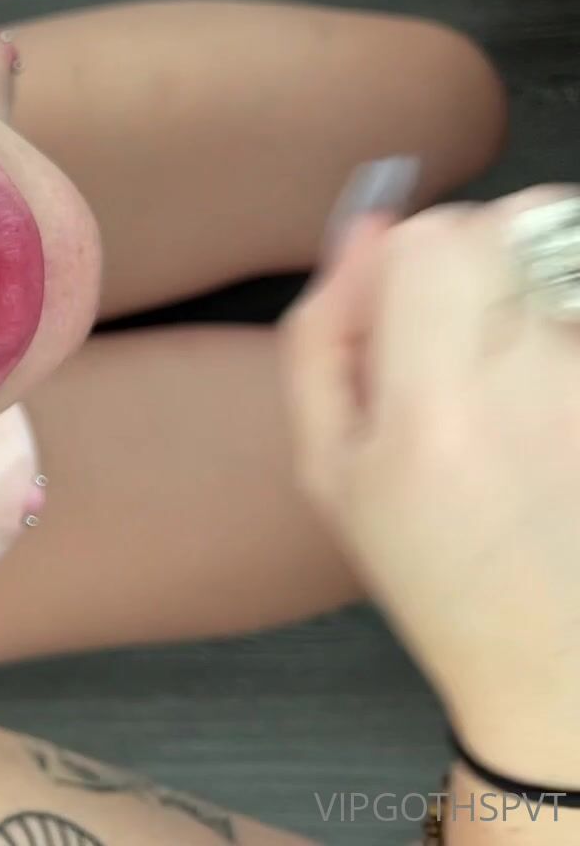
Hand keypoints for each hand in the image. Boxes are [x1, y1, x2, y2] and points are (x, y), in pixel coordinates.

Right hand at [282, 183, 579, 779]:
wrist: (553, 654)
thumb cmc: (432, 569)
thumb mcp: (329, 468)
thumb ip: (323, 338)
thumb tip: (360, 230)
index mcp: (433, 408)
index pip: (434, 239)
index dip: (408, 252)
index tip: (399, 306)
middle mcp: (533, 387)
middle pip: (509, 226)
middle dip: (474, 255)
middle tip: (456, 331)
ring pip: (561, 253)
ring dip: (530, 281)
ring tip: (513, 362)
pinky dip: (560, 324)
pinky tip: (546, 388)